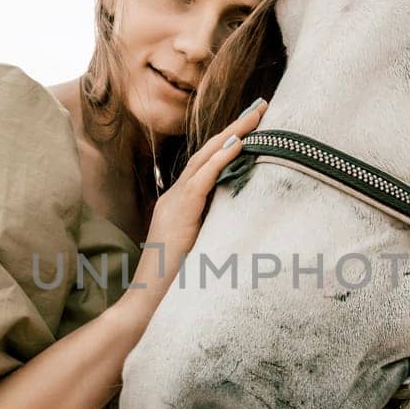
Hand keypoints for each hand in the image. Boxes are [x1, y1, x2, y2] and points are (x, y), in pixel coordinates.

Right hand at [123, 98, 266, 311]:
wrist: (147, 303)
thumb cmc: (177, 284)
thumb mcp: (203, 249)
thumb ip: (218, 229)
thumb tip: (247, 220)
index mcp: (180, 204)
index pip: (207, 164)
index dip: (230, 141)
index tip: (254, 124)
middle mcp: (175, 198)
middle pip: (207, 152)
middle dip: (236, 127)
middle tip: (262, 105)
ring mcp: (174, 204)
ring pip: (204, 159)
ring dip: (233, 134)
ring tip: (256, 115)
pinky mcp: (178, 215)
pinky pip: (201, 180)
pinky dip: (220, 160)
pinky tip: (239, 144)